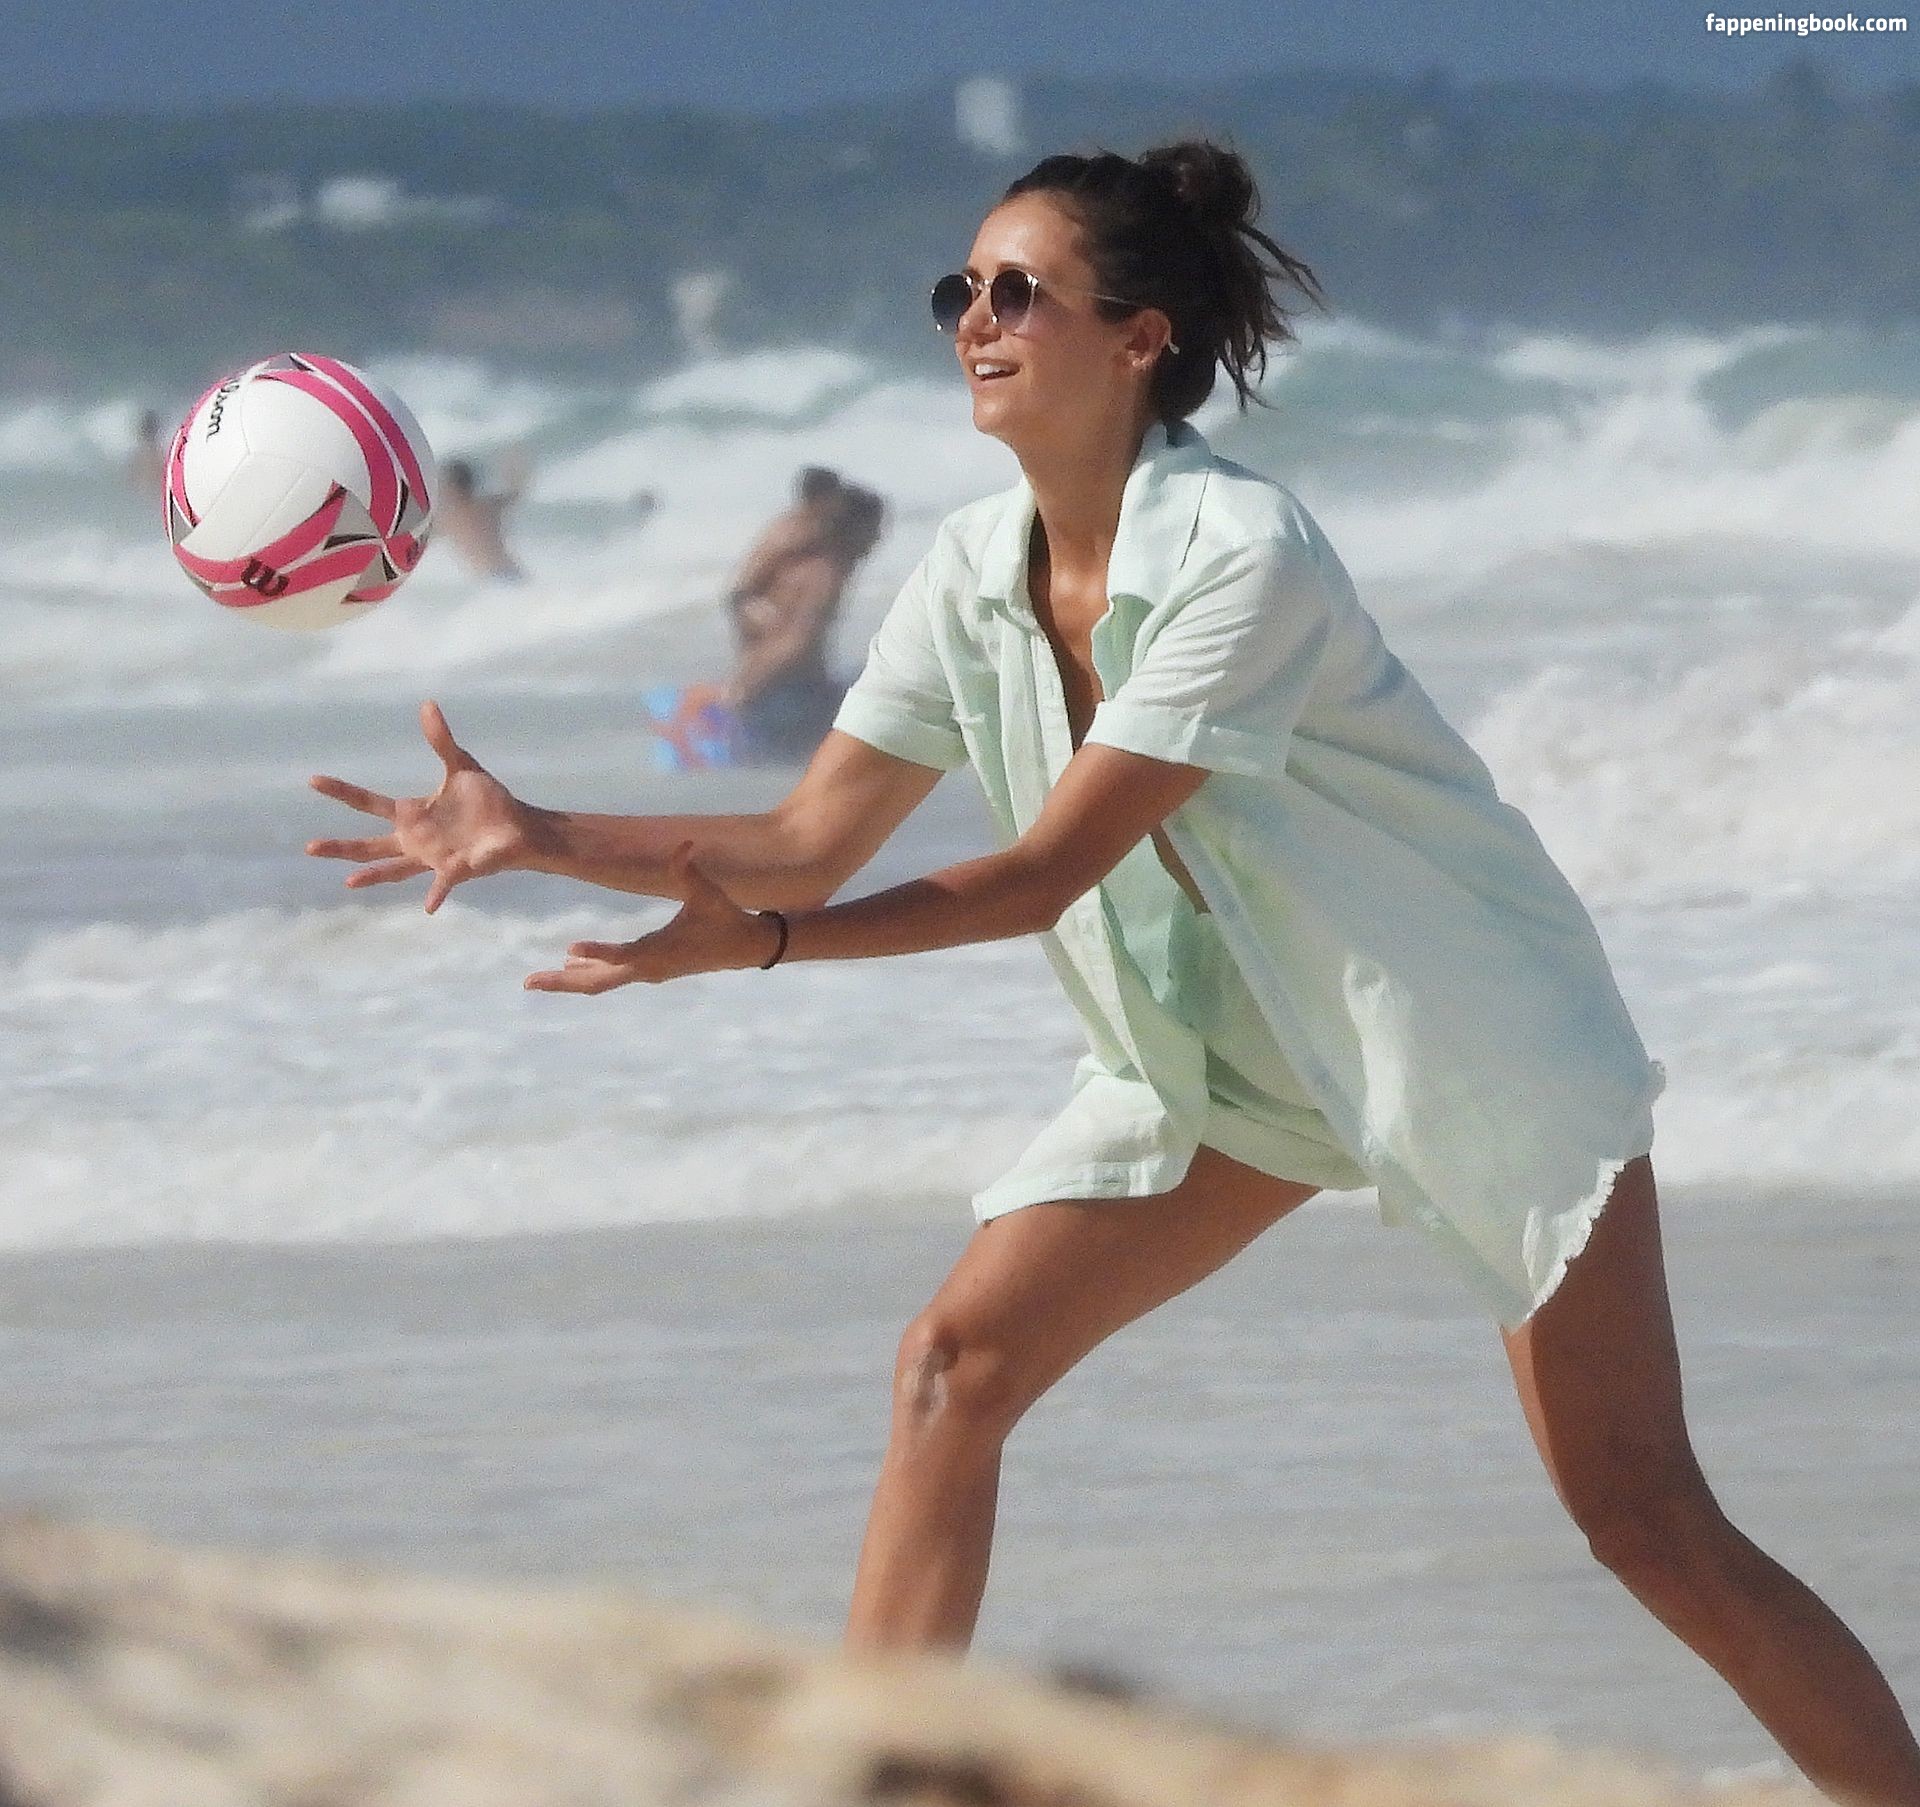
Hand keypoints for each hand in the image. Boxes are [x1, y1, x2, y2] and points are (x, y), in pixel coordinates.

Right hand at [307, 699, 533, 912]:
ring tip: (348, 883)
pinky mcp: (456, 870)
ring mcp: (432, 858)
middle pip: (369, 845)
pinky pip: (443, 885)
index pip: (368, 803)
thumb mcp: (461, 765)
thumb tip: (427, 704)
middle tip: (308, 847)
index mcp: (412, 815)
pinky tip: (428, 907)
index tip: (313, 780)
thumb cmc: (487, 800)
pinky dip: (436, 894)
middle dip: (340, 847)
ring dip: (373, 876)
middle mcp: (415, 840)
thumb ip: (441, 740)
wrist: (517, 827)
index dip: (341, 792)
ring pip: (395, 870)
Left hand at [524, 841, 778, 994]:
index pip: (621, 958)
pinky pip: (612, 974)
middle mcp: (648, 969)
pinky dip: (589, 970)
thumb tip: (685, 844)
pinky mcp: (650, 968)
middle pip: (598, 983)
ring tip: (536, 979)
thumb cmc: (727, 919)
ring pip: (601, 982)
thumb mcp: (709, 895)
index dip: (596, 954)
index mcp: (659, 954)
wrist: (747, 947)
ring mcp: (647, 971)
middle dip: (562, 984)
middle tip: (528, 983)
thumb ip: (691, 872)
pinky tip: (571, 962)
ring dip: (570, 980)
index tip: (567, 952)